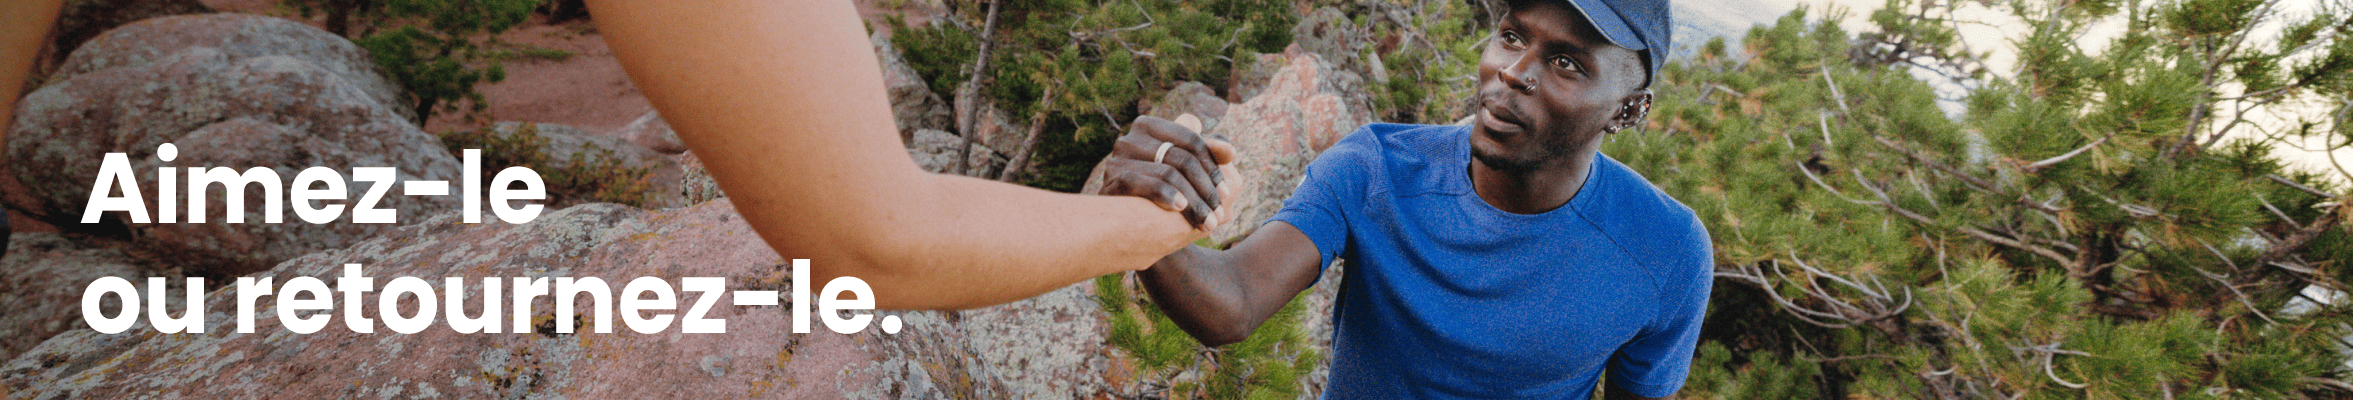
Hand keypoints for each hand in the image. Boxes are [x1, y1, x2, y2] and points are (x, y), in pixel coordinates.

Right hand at [1100, 114, 1236, 229]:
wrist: (1124, 224)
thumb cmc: (1161, 192)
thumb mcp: (1187, 171)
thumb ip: (1210, 155)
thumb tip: (1230, 151)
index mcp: (1150, 127)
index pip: (1192, 141)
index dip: (1213, 167)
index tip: (1226, 193)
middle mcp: (1131, 138)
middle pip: (1182, 159)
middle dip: (1205, 189)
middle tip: (1218, 213)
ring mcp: (1118, 158)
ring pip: (1169, 173)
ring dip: (1193, 201)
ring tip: (1207, 222)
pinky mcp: (1111, 180)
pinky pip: (1146, 184)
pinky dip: (1167, 195)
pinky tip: (1181, 209)